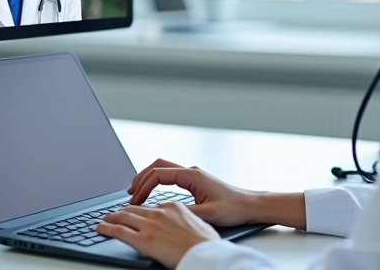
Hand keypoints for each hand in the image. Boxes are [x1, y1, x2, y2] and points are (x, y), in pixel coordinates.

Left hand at [96, 202, 219, 268]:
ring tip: (104, 220)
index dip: (140, 212)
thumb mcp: (199, 225)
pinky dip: (106, 228)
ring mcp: (150, 225)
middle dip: (122, 212)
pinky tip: (100, 228)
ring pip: (123, 217)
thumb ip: (185, 222)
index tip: (136, 214)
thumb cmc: (207, 245)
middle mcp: (160, 213)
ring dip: (111, 218)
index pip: (151, 207)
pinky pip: (118, 231)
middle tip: (114, 215)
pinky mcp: (143, 240)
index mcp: (174, 207)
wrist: (206, 255)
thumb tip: (182, 228)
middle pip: (134, 209)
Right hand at [127, 158, 255, 226]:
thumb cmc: (233, 208)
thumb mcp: (208, 213)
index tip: (135, 200)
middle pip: (158, 166)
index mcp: (192, 176)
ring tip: (136, 192)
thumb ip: (185, 211)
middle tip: (130, 193)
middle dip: (141, 178)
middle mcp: (191, 172)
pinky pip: (170, 176)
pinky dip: (157, 181)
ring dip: (148, 178)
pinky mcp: (195, 181)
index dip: (143, 186)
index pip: (159, 174)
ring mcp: (193, 175)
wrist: (249, 205)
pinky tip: (153, 192)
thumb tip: (164, 212)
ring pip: (163, 169)